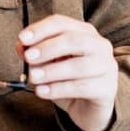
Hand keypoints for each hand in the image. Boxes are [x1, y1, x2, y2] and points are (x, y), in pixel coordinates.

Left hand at [19, 15, 116, 130]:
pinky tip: (42, 92)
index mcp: (83, 32)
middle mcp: (99, 45)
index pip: (61, 23)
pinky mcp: (107, 88)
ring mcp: (107, 66)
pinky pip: (82, 87)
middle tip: (28, 58)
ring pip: (79, 66)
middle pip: (74, 40)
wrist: (87, 107)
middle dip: (47, 48)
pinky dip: (58, 89)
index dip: (40, 29)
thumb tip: (21, 47)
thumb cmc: (66, 79)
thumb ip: (34, 53)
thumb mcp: (47, 63)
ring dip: (51, 71)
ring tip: (33, 77)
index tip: (22, 39)